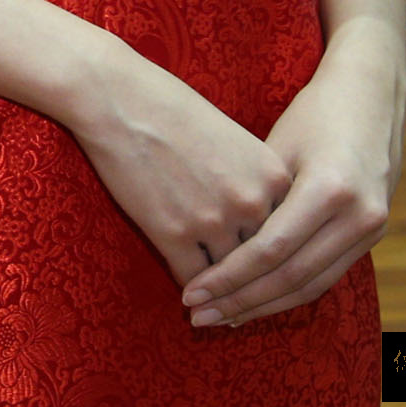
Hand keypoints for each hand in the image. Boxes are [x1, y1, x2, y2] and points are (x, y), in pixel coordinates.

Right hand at [65, 42, 292, 290]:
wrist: (117, 97)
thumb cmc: (170, 107)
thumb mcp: (232, 139)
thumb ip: (253, 178)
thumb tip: (257, 216)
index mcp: (274, 176)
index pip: (289, 233)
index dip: (279, 257)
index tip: (271, 276)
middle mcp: (253, 203)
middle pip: (265, 261)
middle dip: (255, 284)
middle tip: (248, 305)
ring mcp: (213, 221)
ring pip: (231, 277)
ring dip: (224, 295)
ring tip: (218, 309)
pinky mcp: (172, 233)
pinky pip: (192, 278)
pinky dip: (192, 290)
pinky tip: (189, 296)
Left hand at [181, 34, 405, 327]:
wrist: (372, 101)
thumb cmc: (310, 116)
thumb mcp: (275, 149)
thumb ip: (253, 197)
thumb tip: (206, 245)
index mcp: (328, 189)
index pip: (271, 251)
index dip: (228, 278)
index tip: (190, 294)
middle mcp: (356, 215)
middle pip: (291, 277)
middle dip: (241, 301)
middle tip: (198, 317)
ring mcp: (371, 228)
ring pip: (312, 285)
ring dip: (265, 306)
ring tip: (222, 317)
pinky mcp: (374, 235)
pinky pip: (326, 276)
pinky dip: (290, 293)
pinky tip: (256, 302)